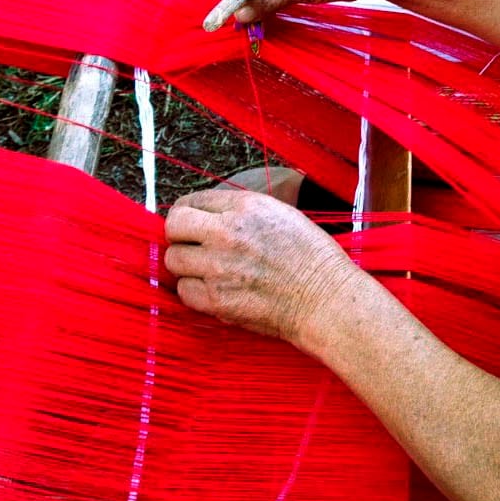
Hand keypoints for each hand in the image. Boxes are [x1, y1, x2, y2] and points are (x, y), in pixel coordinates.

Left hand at [164, 189, 365, 349]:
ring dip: (186, 266)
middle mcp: (227, 232)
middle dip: (179, 236)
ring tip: (206, 271)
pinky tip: (213, 290)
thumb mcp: (281, 215)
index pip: (192, 201)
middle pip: (174, 227)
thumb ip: (242, 212)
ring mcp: (219, 267)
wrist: (325, 299)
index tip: (190, 224)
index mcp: (246, 207)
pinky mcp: (217, 299)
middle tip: (191, 246)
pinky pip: (184, 291)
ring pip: (174, 260)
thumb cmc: (312, 258)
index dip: (188, 213)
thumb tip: (209, 217)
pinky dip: (194, 292)